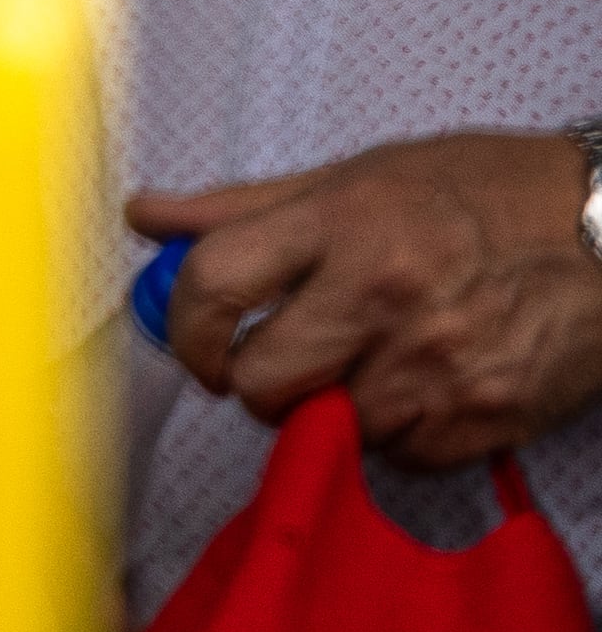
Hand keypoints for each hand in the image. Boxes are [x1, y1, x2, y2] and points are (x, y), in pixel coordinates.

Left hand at [129, 130, 601, 467]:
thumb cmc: (483, 194)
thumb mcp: (358, 176)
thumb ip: (243, 206)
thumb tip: (146, 217)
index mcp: (342, 223)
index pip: (213, 281)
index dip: (183, 325)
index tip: (195, 340)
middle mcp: (384, 293)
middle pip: (261, 379)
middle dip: (252, 383)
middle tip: (274, 365)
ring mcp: (438, 362)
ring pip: (328, 427)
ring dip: (329, 410)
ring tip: (365, 364)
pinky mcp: (485, 416)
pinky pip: (398, 455)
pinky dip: (394, 433)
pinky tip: (418, 386)